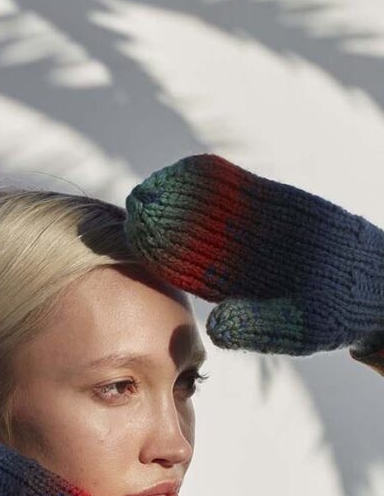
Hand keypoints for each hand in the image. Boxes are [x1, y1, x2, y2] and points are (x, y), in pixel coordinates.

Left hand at [124, 153, 383, 356]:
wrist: (370, 285)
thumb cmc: (330, 313)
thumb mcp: (296, 327)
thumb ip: (256, 326)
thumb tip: (216, 326)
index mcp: (231, 288)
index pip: (187, 268)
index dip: (164, 254)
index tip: (141, 240)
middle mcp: (236, 256)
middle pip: (190, 235)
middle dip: (164, 220)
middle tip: (136, 205)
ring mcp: (254, 227)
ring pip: (209, 209)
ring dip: (181, 195)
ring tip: (154, 184)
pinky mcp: (275, 203)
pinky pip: (241, 189)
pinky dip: (216, 180)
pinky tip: (190, 168)